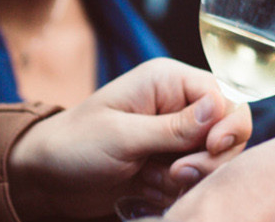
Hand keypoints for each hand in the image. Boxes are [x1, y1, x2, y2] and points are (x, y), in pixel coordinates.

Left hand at [8, 59, 250, 219]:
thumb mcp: (123, 135)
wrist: (46, 179)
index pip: (224, 96)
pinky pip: (196, 181)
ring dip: (191, 178)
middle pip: (227, 131)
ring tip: (155, 181)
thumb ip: (175, 127)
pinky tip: (148, 190)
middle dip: (208, 158)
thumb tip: (221, 107)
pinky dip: (178, 191)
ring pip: (215, 161)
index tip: (213, 147)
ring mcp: (176, 138)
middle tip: (175, 173)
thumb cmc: (75, 145)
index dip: (228, 123)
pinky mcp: (170, 165)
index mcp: (168, 82)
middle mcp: (178, 106)